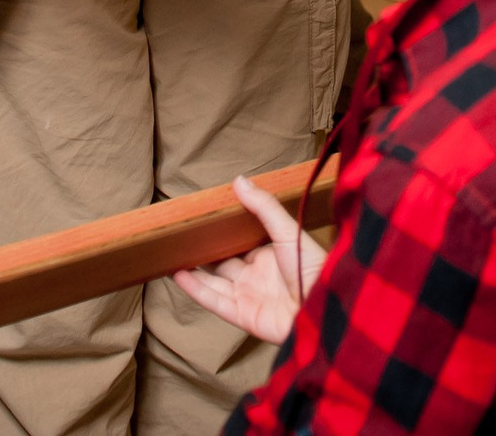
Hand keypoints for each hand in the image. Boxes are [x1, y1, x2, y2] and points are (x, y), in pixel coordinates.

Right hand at [171, 176, 329, 345]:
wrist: (322, 310)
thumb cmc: (313, 269)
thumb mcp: (288, 231)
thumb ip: (263, 207)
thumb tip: (239, 180)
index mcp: (271, 256)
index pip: (241, 242)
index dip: (224, 232)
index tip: (204, 217)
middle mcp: (258, 276)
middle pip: (224, 262)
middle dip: (206, 250)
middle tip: (183, 235)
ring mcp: (249, 297)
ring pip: (214, 282)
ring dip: (194, 270)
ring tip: (173, 254)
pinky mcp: (243, 315)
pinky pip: (213, 301)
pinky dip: (195, 289)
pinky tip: (178, 275)